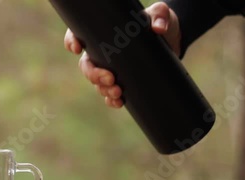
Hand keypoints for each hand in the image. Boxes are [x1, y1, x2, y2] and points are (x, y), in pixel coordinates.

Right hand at [64, 2, 180, 107]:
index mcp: (104, 33)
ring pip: (97, 83)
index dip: (72, 41)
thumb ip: (159, 15)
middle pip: (86, 66)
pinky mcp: (122, 82)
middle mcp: (102, 53)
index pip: (79, 35)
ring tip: (118, 92)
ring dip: (103, 89)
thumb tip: (158, 28)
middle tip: (110, 78)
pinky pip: (109, 94)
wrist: (172, 40)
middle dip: (94, 75)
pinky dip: (111, 100)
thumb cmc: (160, 21)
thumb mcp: (161, 13)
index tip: (77, 48)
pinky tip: (118, 102)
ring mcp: (111, 69)